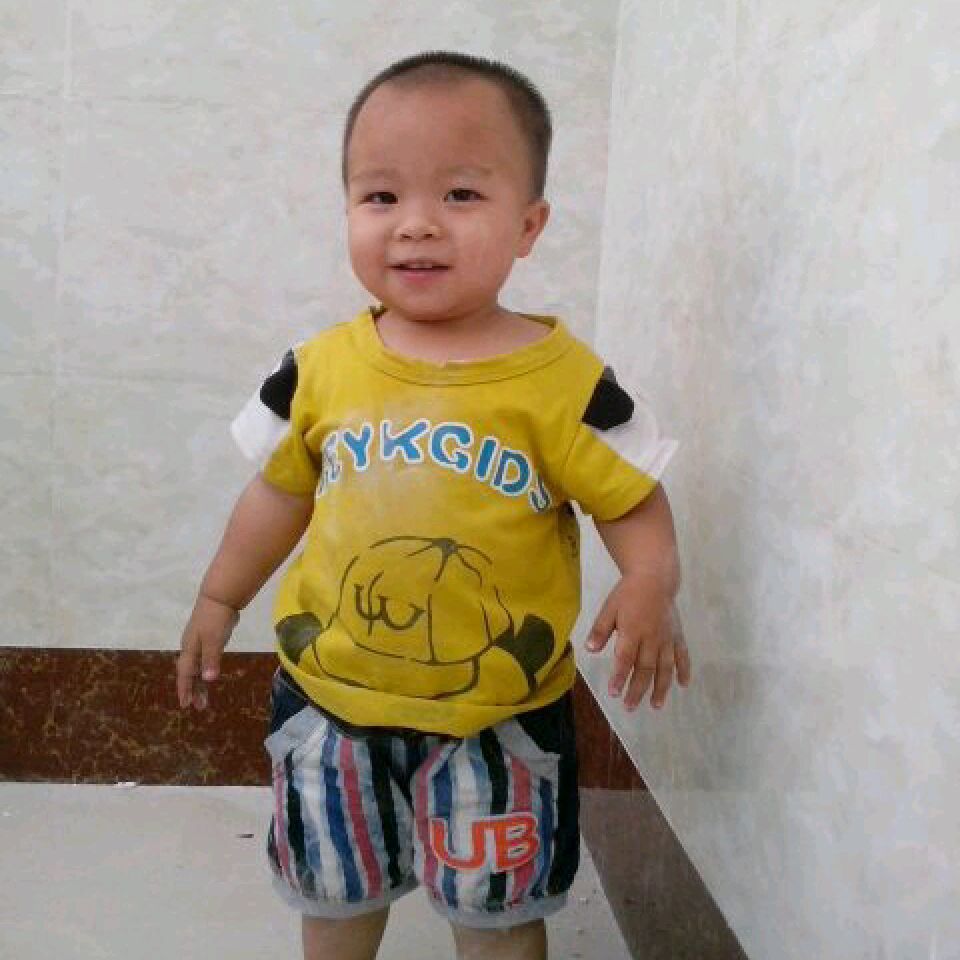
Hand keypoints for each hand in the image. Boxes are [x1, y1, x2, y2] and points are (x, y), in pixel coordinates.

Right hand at [176, 593, 239, 709]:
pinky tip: (209, 674)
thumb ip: (211, 659)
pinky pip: (203, 659)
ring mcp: (199, 641)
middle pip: (190, 673)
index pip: (186, 674)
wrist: (220, 597)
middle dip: (192, 689)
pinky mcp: (208, 637)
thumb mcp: (214, 640)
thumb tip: (208, 680)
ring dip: (199, 681)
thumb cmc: (215, 618)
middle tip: (199, 706)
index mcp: (190, 649)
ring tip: (204, 696)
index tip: (186, 705)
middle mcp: (191, 647)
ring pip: (196, 666)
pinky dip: (205, 670)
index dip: (185, 689)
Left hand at [585, 573, 690, 710]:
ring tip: (655, 705)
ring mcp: (667, 638)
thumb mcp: (609, 609)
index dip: (620, 676)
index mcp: (632, 630)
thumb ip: (600, 630)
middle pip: (645, 668)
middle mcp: (652, 637)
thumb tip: (590, 650)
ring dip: (661, 688)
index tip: (614, 693)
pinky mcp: (677, 635)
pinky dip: (684, 670)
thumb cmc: (628, 594)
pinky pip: (682, 655)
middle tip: (629, 706)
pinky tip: (683, 685)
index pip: (625, 658)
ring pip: (665, 667)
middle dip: (637, 689)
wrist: (654, 578)